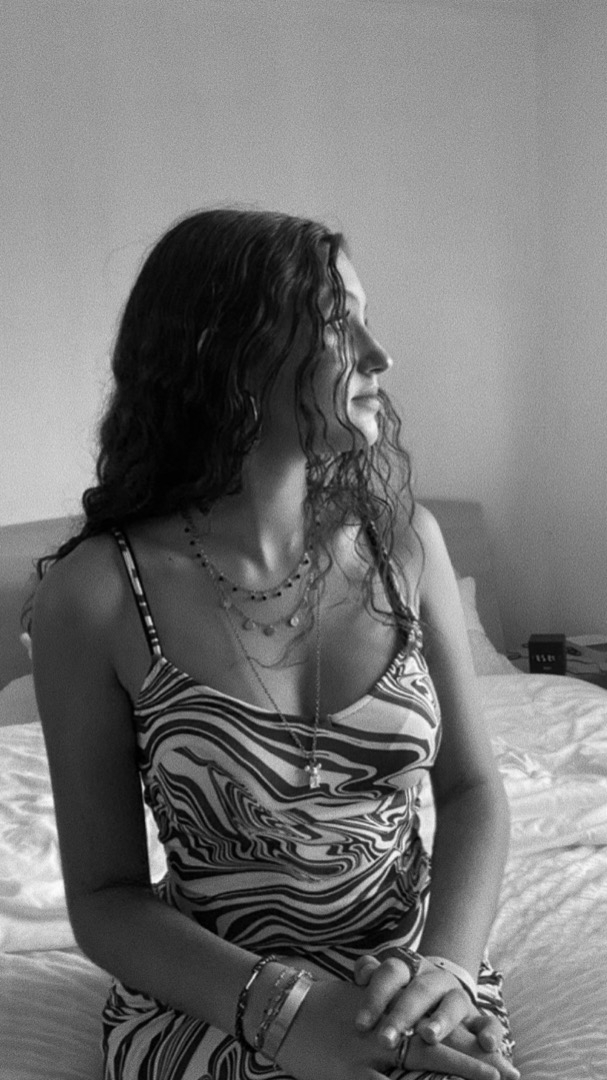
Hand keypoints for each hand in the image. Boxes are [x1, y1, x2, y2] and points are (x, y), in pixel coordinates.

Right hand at [275, 977, 517, 1079]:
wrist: (284, 1008)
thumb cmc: (327, 1009)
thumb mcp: (365, 1005)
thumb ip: (393, 1018)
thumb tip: (425, 1035)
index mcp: (394, 1010)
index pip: (440, 1028)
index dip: (472, 1043)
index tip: (505, 1058)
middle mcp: (388, 1027)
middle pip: (441, 1045)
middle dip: (476, 1062)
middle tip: (510, 1072)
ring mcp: (371, 1049)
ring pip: (421, 1063)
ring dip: (455, 1075)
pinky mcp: (350, 1073)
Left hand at [352, 954, 518, 1079]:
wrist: (439, 985)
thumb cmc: (402, 991)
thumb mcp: (388, 982)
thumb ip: (373, 975)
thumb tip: (362, 973)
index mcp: (410, 968)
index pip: (391, 973)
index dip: (375, 996)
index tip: (360, 1025)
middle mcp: (435, 978)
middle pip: (419, 990)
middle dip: (402, 1015)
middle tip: (385, 1039)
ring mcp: (459, 996)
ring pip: (454, 1003)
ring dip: (441, 1020)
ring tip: (428, 1037)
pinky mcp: (478, 1016)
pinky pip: (489, 1022)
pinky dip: (490, 1033)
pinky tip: (487, 1046)